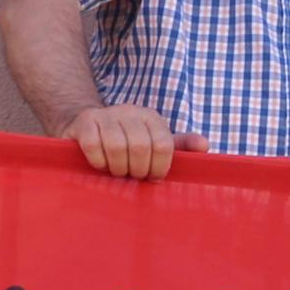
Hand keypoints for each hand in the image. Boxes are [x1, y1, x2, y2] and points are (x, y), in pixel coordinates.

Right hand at [69, 105, 201, 181]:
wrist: (86, 125)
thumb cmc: (126, 141)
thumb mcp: (153, 142)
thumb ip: (179, 146)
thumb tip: (204, 145)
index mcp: (152, 118)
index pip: (164, 145)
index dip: (159, 168)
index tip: (152, 177)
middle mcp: (131, 112)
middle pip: (141, 147)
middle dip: (138, 170)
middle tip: (133, 176)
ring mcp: (106, 115)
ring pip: (117, 147)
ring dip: (118, 168)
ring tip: (117, 172)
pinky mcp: (85, 122)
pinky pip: (94, 147)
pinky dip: (99, 162)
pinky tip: (101, 164)